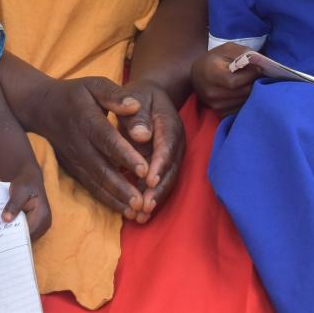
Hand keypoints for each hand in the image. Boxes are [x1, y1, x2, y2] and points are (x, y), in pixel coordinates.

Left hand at [2, 161, 51, 239]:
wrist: (30, 179)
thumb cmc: (25, 183)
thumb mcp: (19, 190)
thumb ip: (13, 205)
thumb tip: (5, 220)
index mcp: (42, 216)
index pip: (28, 234)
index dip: (14, 238)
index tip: (0, 238)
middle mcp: (44, 223)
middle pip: (26, 237)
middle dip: (12, 238)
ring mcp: (40, 226)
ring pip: (25, 236)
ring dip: (13, 235)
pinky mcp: (35, 225)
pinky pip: (24, 232)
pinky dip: (15, 231)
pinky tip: (4, 229)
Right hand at [33, 75, 157, 219]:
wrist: (41, 107)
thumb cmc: (75, 94)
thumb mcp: (93, 85)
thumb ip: (115, 95)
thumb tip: (136, 105)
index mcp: (87, 120)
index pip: (107, 140)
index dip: (125, 155)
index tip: (145, 169)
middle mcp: (80, 143)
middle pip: (102, 168)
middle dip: (122, 187)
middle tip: (142, 201)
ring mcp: (74, 159)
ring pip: (96, 182)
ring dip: (116, 199)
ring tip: (136, 211)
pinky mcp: (72, 169)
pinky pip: (90, 187)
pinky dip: (106, 200)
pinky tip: (124, 210)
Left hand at [115, 79, 184, 221]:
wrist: (151, 96)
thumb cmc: (140, 96)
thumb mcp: (137, 97)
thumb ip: (137, 116)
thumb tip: (140, 135)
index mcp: (170, 126)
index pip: (167, 148)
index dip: (159, 165)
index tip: (149, 181)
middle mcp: (176, 144)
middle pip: (171, 170)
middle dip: (158, 190)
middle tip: (144, 207)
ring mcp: (172, 156)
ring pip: (166, 181)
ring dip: (155, 200)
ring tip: (140, 217)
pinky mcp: (163, 165)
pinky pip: (158, 184)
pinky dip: (149, 198)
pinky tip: (137, 215)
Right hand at [192, 42, 256, 114]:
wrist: (197, 74)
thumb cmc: (214, 59)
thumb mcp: (227, 49)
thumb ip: (243, 54)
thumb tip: (260, 63)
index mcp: (211, 74)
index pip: (235, 82)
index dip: (250, 75)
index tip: (258, 68)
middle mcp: (211, 92)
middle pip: (242, 92)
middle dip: (253, 83)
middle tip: (257, 76)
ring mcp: (215, 105)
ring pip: (243, 101)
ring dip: (250, 92)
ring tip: (249, 82)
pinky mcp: (220, 113)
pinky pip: (239, 109)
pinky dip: (244, 100)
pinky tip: (242, 91)